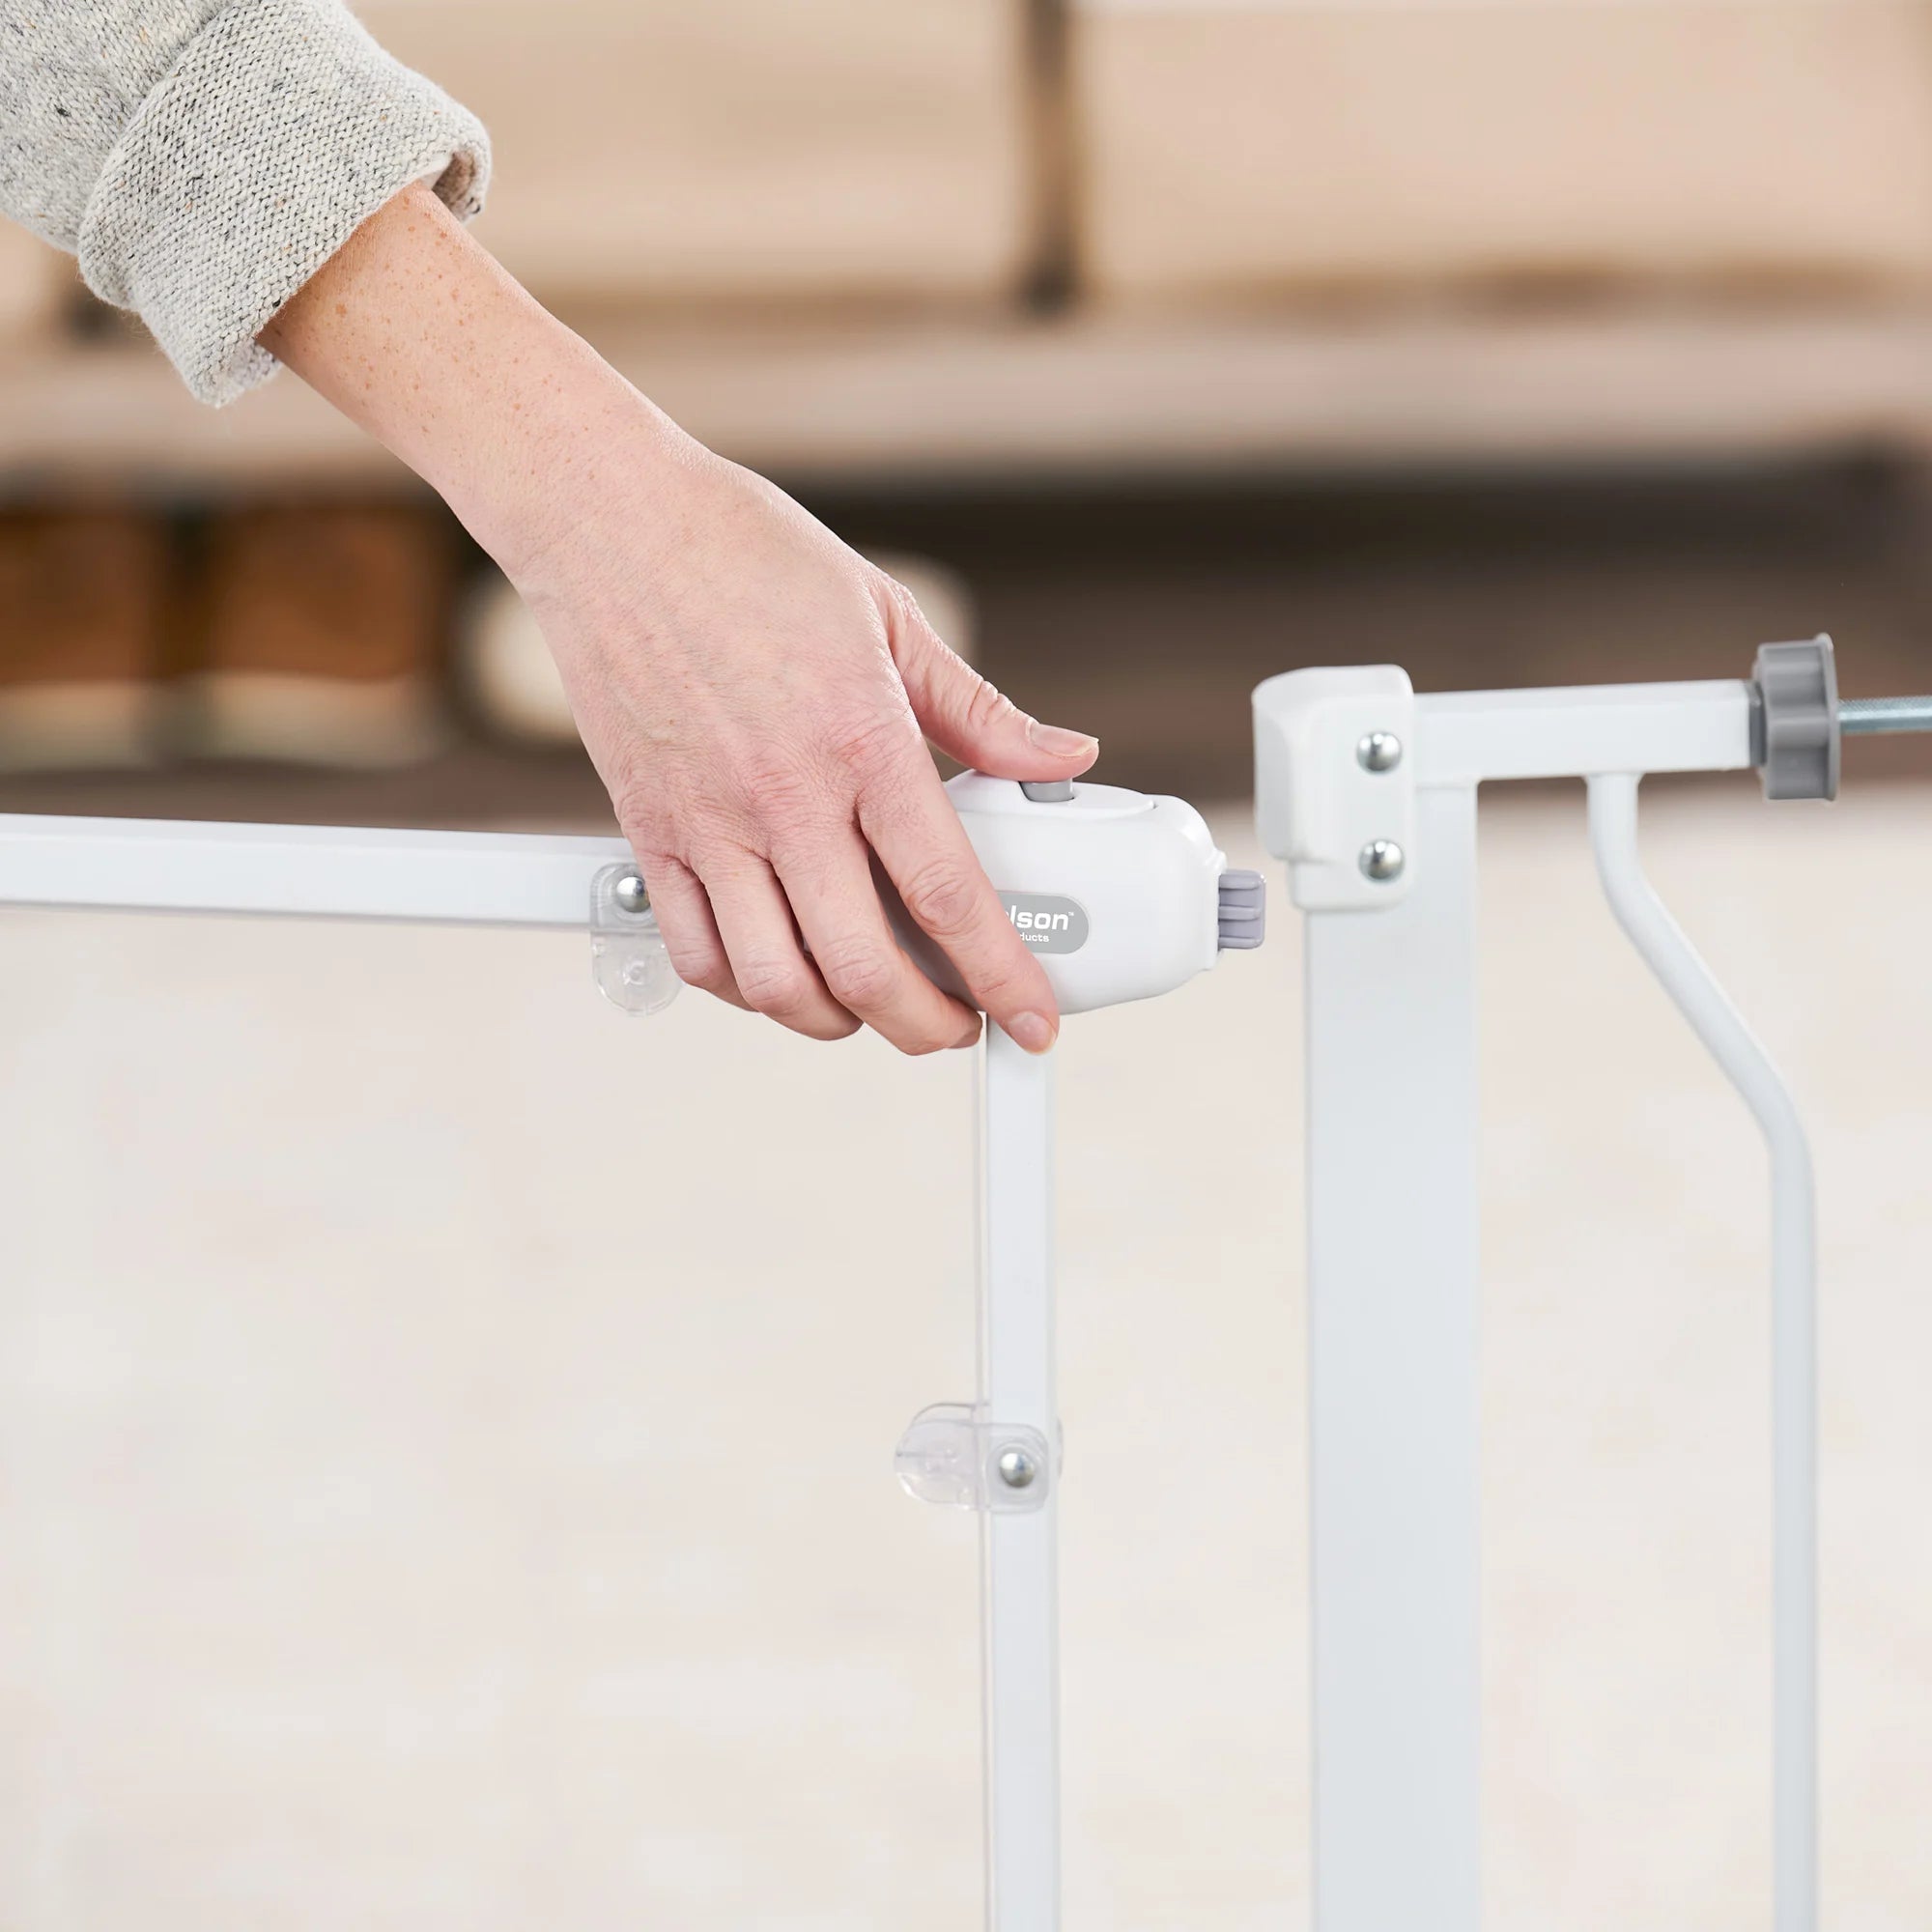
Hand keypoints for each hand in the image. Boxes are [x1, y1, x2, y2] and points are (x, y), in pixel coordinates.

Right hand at [261, 185, 1097, 1052]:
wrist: (609, 521)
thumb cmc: (747, 554)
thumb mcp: (891, 617)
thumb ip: (980, 712)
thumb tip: (1062, 758)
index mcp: (862, 740)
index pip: (948, 895)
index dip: (1002, 977)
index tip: (1034, 1021)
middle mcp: (783, 797)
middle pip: (864, 967)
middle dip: (927, 1027)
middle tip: (956, 1027)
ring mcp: (708, 823)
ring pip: (775, 983)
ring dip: (838, 1023)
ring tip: (874, 1008)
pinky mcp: (650, 832)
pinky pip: (696, 954)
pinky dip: (748, 992)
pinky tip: (785, 973)